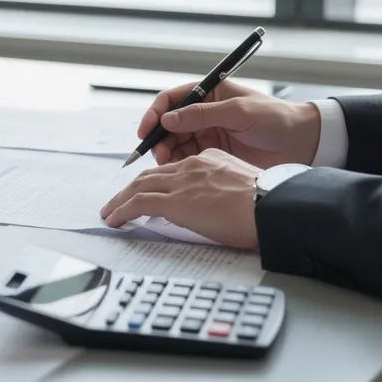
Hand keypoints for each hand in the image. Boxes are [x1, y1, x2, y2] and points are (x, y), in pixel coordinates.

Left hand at [100, 149, 261, 249]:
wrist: (271, 206)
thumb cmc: (267, 204)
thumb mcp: (243, 189)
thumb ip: (225, 193)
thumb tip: (219, 210)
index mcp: (210, 160)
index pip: (174, 169)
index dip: (156, 180)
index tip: (147, 191)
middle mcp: (192, 166)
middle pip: (151, 175)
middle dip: (131, 189)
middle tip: (119, 202)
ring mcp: (182, 182)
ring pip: (139, 187)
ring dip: (120, 201)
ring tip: (110, 213)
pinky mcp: (174, 201)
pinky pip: (137, 204)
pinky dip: (121, 211)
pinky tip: (114, 220)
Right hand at [137, 80, 321, 168]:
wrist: (303, 142)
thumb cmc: (276, 119)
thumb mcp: (239, 112)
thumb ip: (202, 114)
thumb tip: (168, 119)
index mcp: (210, 93)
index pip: (172, 100)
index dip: (155, 114)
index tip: (147, 131)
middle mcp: (205, 113)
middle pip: (169, 124)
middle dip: (159, 139)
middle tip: (159, 155)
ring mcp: (209, 134)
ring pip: (175, 143)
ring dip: (166, 153)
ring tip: (167, 165)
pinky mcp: (214, 154)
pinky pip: (188, 158)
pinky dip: (178, 165)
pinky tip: (177, 172)